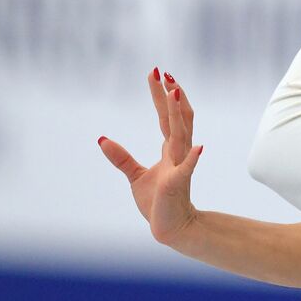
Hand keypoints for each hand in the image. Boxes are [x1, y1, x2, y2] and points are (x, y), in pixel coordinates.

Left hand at [99, 68, 203, 245]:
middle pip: (176, 117)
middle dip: (171, 95)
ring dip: (179, 114)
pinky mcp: (178, 184)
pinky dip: (193, 158)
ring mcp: (180, 166)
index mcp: (170, 149)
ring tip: (176, 93)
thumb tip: (101, 139)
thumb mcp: (135, 175)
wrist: (171, 228)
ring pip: (181, 134)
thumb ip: (121, 157)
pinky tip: (198, 148)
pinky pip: (187, 168)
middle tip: (164, 72)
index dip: (162, 94)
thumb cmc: (158, 202)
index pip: (166, 116)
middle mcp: (178, 152)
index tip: (157, 72)